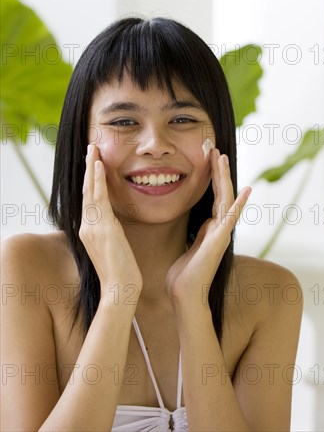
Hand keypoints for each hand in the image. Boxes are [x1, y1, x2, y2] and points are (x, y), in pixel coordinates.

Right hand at [79, 144, 142, 300]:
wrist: (120, 290)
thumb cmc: (121, 272)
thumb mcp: (113, 248)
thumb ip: (110, 233)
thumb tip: (113, 224)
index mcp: (89, 231)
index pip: (89, 199)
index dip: (91, 180)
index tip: (94, 163)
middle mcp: (87, 226)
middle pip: (86, 191)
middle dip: (88, 168)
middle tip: (91, 148)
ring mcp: (93, 227)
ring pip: (90, 191)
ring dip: (91, 168)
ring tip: (93, 149)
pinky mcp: (103, 228)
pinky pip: (99, 199)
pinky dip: (98, 181)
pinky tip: (99, 166)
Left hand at [166, 148, 250, 306]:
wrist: (184, 297)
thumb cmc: (184, 276)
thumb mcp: (189, 246)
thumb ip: (198, 234)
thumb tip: (203, 222)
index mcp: (210, 228)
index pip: (214, 196)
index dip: (212, 176)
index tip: (208, 157)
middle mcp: (218, 228)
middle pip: (221, 193)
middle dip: (218, 170)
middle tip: (214, 148)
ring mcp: (220, 234)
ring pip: (225, 199)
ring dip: (224, 178)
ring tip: (222, 157)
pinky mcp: (218, 242)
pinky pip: (230, 219)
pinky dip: (238, 204)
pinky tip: (246, 190)